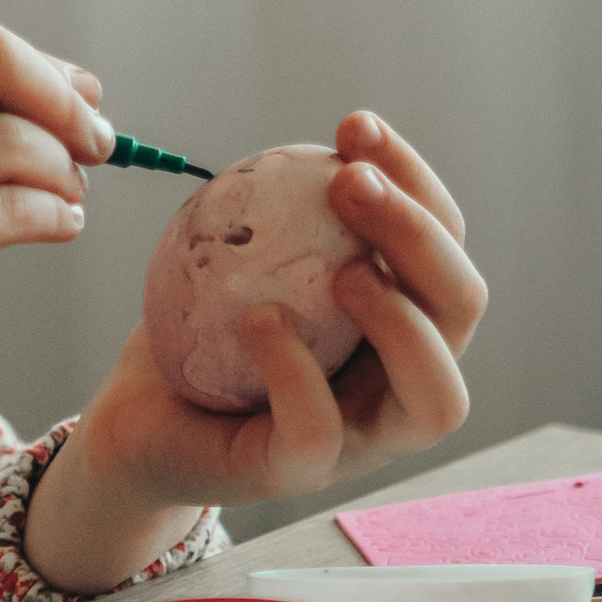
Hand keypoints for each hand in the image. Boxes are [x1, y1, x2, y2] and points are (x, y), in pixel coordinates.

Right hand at [0, 12, 107, 437]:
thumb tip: (77, 85)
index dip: (38, 65)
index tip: (80, 99)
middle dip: (63, 101)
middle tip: (98, 142)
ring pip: (16, 142)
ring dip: (62, 172)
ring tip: (66, 198)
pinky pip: (17, 210)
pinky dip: (54, 216)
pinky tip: (57, 226)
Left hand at [24, 110, 486, 593]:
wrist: (140, 420)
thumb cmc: (202, 327)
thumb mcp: (246, 254)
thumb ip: (287, 209)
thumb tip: (325, 134)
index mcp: (405, 318)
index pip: (446, 241)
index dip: (416, 180)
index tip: (355, 126)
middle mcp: (402, 382)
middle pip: (462, 310)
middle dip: (421, 237)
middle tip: (350, 182)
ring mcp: (362, 442)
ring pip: (435, 398)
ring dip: (401, 320)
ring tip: (345, 268)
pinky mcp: (299, 475)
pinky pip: (318, 431)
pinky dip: (295, 370)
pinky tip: (258, 318)